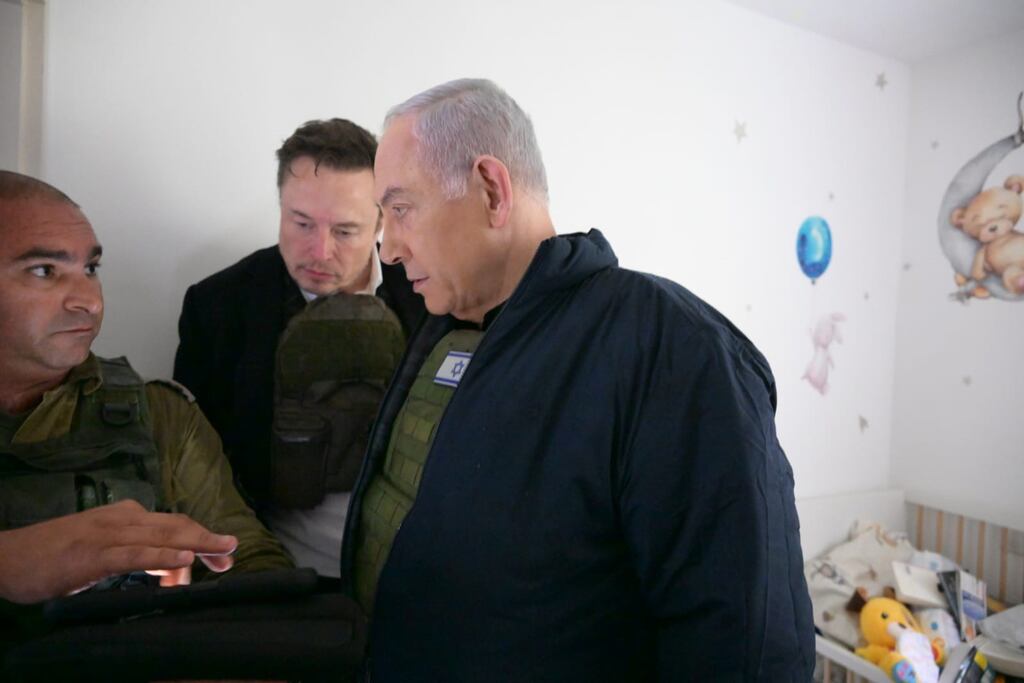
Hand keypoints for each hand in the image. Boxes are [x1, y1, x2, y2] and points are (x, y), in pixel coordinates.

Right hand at [0, 500, 236, 603]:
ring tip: (222, 550)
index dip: (202, 535)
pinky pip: (134, 554)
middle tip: (231, 554)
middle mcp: (121, 518)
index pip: (173, 523)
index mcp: (125, 516)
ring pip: (161, 535)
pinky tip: (182, 558)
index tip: (223, 553)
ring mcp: (107, 534)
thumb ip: (136, 557)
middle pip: (175, 525)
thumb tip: (171, 571)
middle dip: (207, 539)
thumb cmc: (54, 556)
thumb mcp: (103, 553)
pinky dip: (160, 556)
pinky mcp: (92, 555)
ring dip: (196, 542)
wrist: (7, 558)